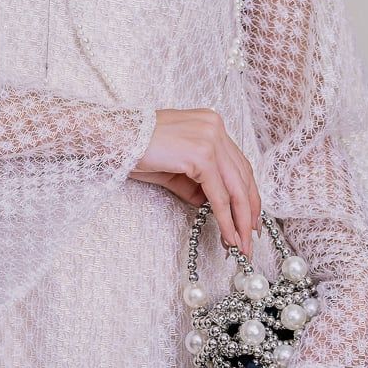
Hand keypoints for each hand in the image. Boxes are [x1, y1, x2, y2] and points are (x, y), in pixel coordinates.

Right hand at [130, 107, 259, 257]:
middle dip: (249, 210)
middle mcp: (215, 126)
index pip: (238, 163)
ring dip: (240, 220)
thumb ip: (196, 183)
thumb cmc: (138, 150)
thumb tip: (212, 205)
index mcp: (210, 123)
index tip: (250, 217)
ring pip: (236, 187)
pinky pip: (219, 195)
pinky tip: (228, 236)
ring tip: (242, 245)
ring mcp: (210, 138)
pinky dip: (226, 219)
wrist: (115, 138)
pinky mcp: (201, 154)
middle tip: (251, 237)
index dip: (248, 192)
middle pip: (242, 174)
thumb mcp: (174, 167)